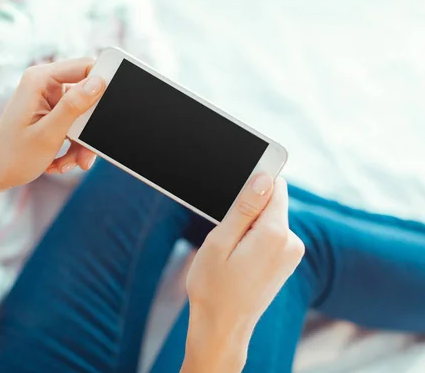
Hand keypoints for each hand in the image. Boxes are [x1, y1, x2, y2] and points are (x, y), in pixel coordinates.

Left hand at [0, 58, 105, 192]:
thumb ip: (74, 106)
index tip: (108, 112)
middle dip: (89, 127)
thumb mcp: (48, 133)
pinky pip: (75, 125)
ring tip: (72, 162)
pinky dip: (73, 146)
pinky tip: (60, 161)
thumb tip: (99, 83)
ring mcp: (48, 99)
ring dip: (81, 142)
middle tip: (86, 154)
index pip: (85, 67)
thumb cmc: (13, 156)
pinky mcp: (51, 113)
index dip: (102, 86)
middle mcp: (45, 84)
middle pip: (87, 95)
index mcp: (40, 80)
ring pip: (83, 115)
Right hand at [182, 175, 304, 371]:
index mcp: (275, 234)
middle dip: (247, 212)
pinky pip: (271, 235)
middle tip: (226, 237)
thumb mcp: (219, 242)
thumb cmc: (213, 287)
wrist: (222, 327)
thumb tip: (264, 178)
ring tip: (231, 253)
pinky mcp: (287, 262)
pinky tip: (239, 260)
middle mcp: (291, 242)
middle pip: (270, 203)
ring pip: (269, 220)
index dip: (252, 186)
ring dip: (248, 228)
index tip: (233, 202)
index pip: (274, 187)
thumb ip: (244, 208)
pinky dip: (254, 240)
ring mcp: (291, 254)